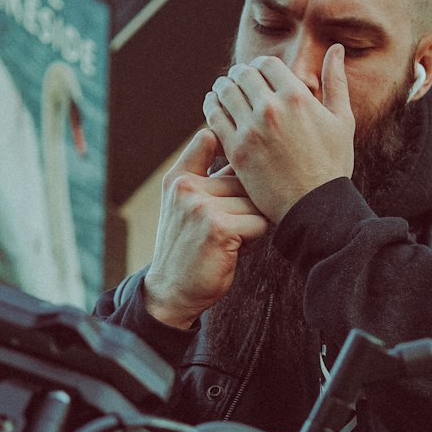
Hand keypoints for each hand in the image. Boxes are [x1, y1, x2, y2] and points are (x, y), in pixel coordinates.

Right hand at [143, 130, 269, 328]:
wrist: (171, 291)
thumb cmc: (189, 247)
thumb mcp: (187, 204)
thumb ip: (209, 174)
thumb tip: (243, 145)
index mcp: (178, 177)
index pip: (209, 140)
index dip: (232, 149)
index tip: (241, 160)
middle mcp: (186, 187)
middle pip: (244, 179)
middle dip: (246, 204)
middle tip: (228, 228)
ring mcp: (200, 206)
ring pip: (255, 202)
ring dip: (251, 224)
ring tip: (229, 240)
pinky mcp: (217, 228)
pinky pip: (259, 223)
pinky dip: (254, 239)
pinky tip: (233, 250)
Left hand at [202, 45, 354, 222]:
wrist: (315, 207)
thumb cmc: (332, 165)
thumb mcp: (342, 120)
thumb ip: (336, 81)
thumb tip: (336, 49)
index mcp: (298, 96)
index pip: (267, 64)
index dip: (260, 66)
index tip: (258, 73)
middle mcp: (272, 108)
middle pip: (244, 75)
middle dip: (240, 74)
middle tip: (237, 80)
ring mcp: (251, 129)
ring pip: (225, 92)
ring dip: (223, 87)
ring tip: (223, 90)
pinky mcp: (236, 150)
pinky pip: (214, 118)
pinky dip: (211, 107)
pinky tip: (214, 108)